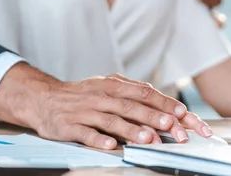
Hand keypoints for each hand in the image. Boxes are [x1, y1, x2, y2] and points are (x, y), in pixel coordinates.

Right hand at [0, 64, 209, 148]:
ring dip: (132, 130)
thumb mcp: (108, 87)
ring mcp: (86, 110)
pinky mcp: (70, 125)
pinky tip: (110, 145)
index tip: (184, 115)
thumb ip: (132, 94)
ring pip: (112, 120)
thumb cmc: (83, 95)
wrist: (45, 98)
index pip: (145, 92)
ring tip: (148, 139)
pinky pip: (86, 133)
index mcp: (114, 85)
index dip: (166, 104)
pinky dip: (99, 139)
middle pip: (133, 106)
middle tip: (175, 129)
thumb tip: (161, 103)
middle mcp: (102, 96)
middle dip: (155, 119)